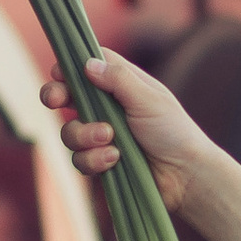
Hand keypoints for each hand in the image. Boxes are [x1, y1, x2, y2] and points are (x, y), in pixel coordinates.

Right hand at [41, 50, 240, 240]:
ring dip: (84, 135)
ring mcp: (102, 136)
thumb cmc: (174, 131)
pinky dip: (94, 159)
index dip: (69, 68)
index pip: (88, 67)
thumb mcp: (148, 98)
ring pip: (70, 132)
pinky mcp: (101, 162)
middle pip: (67, 97)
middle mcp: (108, 108)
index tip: (58, 73)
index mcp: (122, 85)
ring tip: (109, 139)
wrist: (186, 176)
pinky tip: (115, 159)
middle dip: (56, 96)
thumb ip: (119, 79)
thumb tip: (88, 63)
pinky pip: (80, 160)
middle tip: (55, 101)